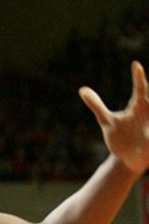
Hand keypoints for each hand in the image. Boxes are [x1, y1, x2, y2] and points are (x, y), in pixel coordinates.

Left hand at [79, 60, 148, 175]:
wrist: (127, 158)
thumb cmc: (119, 136)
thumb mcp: (106, 121)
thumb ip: (96, 105)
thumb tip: (82, 89)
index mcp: (139, 107)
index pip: (140, 89)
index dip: (137, 77)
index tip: (135, 64)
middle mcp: (148, 114)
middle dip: (147, 89)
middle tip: (144, 84)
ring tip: (145, 124)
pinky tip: (147, 134)